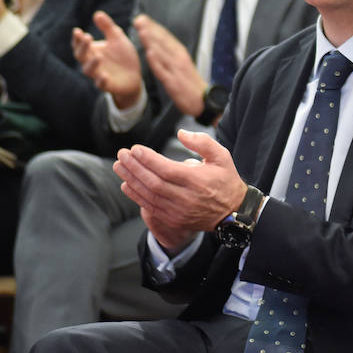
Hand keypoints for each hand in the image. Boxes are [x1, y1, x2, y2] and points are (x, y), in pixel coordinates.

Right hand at [73, 10, 141, 106]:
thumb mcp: (117, 38)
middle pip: (81, 55)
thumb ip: (108, 27)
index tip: (77, 31)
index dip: (77, 38)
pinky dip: (101, 80)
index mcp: (92, 50)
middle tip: (87, 37)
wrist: (134, 75)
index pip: (79, 44)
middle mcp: (91, 62)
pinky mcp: (107, 85)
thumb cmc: (122, 56)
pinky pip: (100, 84)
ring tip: (98, 56)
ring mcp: (98, 74)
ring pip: (88, 70)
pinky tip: (104, 76)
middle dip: (83, 47)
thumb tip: (97, 13)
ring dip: (91, 63)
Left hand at [114, 129, 246, 249]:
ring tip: (119, 166)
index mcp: (197, 181)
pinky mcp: (174, 219)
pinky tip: (126, 184)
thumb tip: (181, 133)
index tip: (135, 149)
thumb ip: (202, 142)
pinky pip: (150, 207)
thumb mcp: (222, 156)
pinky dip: (136, 196)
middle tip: (122, 154)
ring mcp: (179, 211)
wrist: (233, 212)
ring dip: (131, 180)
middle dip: (135, 167)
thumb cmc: (226, 181)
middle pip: (153, 182)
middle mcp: (186, 197)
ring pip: (149, 195)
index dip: (148, 159)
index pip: (166, 169)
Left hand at [135, 14, 205, 116]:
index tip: (142, 18)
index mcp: (180, 53)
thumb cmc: (190, 82)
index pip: (166, 37)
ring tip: (142, 31)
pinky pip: (164, 71)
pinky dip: (157, 62)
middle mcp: (179, 59)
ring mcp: (176, 70)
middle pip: (163, 42)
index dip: (154, 27)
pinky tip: (149, 54)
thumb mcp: (182, 63)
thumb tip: (157, 43)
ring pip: (162, 53)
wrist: (203, 101)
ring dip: (152, 42)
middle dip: (150, 30)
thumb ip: (170, 53)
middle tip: (139, 19)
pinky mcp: (174, 83)